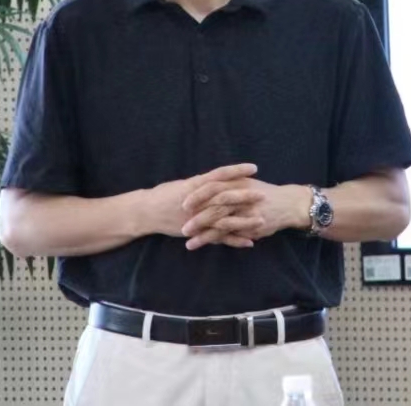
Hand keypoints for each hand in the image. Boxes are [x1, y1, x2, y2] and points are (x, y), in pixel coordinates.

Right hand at [143, 164, 263, 247]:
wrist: (147, 212)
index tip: (254, 168)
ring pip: (225, 219)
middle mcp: (198, 201)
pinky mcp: (197, 232)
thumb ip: (201, 183)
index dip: (237, 171)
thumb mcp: (183, 184)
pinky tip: (250, 241)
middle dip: (246, 196)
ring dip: (245, 220)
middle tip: (264, 193)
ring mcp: (198, 217)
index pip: (221, 175)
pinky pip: (218, 237)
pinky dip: (234, 240)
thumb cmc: (163, 195)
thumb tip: (218, 178)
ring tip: (262, 220)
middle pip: (226, 197)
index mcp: (196, 186)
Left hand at [180, 178, 310, 250]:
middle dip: (198, 217)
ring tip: (188, 241)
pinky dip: (219, 241)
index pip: (214, 187)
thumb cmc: (263, 192)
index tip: (183, 204)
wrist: (289, 204)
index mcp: (238, 183)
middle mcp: (243, 197)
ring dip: (205, 234)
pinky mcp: (253, 227)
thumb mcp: (245, 182)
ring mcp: (249, 213)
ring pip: (223, 224)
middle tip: (182, 226)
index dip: (198, 196)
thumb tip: (201, 185)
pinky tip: (207, 246)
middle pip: (216, 207)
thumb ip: (227, 183)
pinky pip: (233, 236)